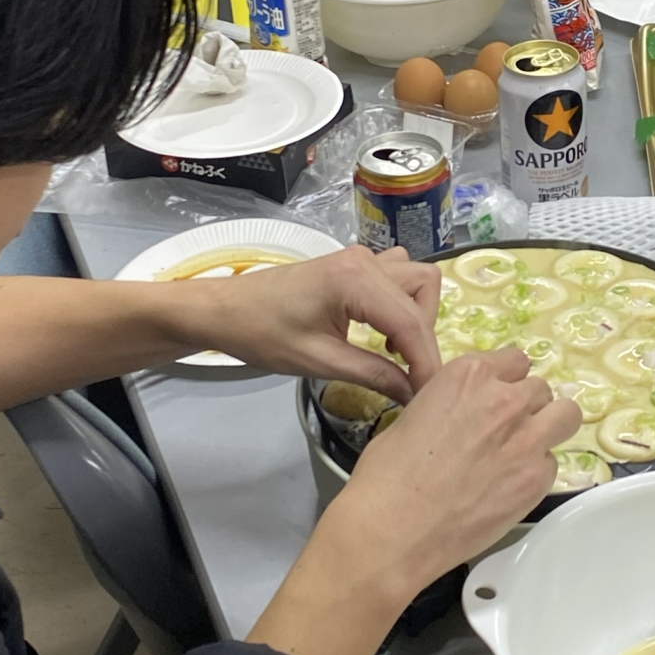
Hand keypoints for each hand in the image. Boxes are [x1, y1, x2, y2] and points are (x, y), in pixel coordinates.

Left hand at [160, 244, 440, 397]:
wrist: (224, 310)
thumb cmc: (262, 334)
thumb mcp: (318, 361)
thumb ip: (372, 374)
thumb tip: (412, 393)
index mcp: (355, 280)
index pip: (412, 323)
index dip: (427, 362)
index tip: (431, 395)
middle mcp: (365, 261)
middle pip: (424, 291)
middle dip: (425, 335)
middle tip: (409, 373)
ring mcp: (360, 258)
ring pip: (415, 279)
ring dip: (416, 314)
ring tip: (395, 351)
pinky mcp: (352, 265)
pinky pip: (396, 276)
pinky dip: (401, 302)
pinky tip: (382, 330)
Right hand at [343, 349, 579, 588]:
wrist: (394, 528)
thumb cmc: (388, 475)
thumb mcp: (413, 415)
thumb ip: (452, 404)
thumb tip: (464, 414)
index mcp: (469, 376)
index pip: (514, 360)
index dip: (505, 381)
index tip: (496, 399)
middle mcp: (505, 400)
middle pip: (541, 389)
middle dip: (527, 406)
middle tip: (506, 431)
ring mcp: (527, 440)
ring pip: (566, 416)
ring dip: (548, 428)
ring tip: (524, 450)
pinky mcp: (537, 480)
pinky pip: (552, 464)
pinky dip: (536, 472)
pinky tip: (509, 487)